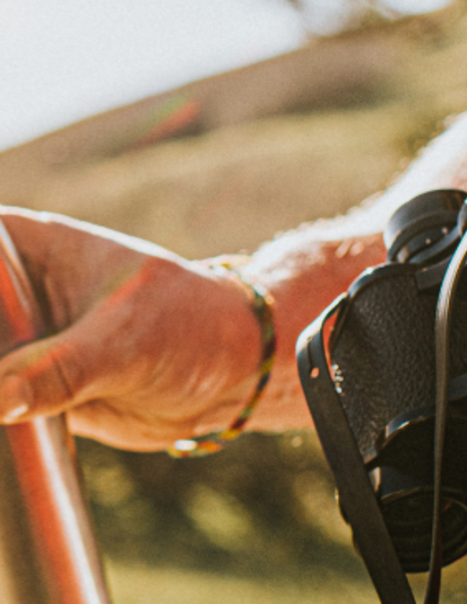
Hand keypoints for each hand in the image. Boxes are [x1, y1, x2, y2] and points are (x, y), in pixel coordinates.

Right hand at [0, 209, 261, 450]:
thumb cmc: (192, 326)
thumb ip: (60, 368)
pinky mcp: (20, 390)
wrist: (230, 372)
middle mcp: (7, 293)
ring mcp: (11, 343)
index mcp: (22, 247)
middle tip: (6, 381)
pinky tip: (5, 432)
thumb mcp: (128, 341)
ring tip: (8, 412)